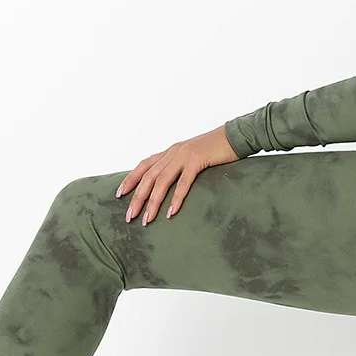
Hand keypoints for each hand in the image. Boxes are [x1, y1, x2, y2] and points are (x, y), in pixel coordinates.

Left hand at [117, 124, 241, 224]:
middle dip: (137, 197)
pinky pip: (184, 182)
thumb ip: (182, 167)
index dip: (130, 179)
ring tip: (147, 219)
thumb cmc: (218, 150)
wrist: (236, 136)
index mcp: (171, 151)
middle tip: (129, 216)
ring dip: (152, 202)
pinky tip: (171, 212)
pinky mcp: (198, 160)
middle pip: (148, 177)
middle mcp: (174, 152)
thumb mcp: (194, 157)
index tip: (119, 194)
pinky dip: (176, 198)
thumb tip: (173, 184)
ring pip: (162, 181)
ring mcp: (184, 155)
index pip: (144, 165)